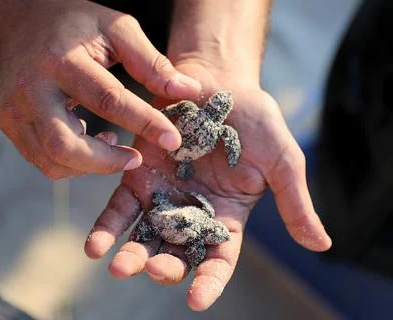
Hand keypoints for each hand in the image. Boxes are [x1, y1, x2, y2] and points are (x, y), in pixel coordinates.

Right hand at [0, 0, 199, 177]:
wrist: (19, 20)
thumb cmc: (75, 24)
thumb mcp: (116, 29)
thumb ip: (152, 62)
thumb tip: (188, 91)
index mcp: (60, 58)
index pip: (107, 100)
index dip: (144, 123)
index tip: (173, 140)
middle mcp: (30, 88)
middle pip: (66, 146)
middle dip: (107, 162)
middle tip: (137, 158)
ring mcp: (12, 110)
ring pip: (52, 161)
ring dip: (90, 165)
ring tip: (113, 147)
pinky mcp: (8, 123)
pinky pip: (42, 160)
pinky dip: (72, 163)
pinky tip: (90, 143)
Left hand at [84, 62, 331, 310]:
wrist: (219, 82)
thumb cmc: (256, 120)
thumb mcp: (283, 161)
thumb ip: (294, 203)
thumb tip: (322, 246)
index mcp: (227, 217)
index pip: (218, 258)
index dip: (209, 281)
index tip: (197, 299)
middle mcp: (192, 213)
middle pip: (176, 251)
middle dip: (164, 265)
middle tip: (154, 270)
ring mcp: (164, 196)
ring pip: (144, 234)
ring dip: (130, 254)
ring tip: (117, 266)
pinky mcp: (139, 176)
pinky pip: (120, 206)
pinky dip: (107, 226)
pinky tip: (94, 246)